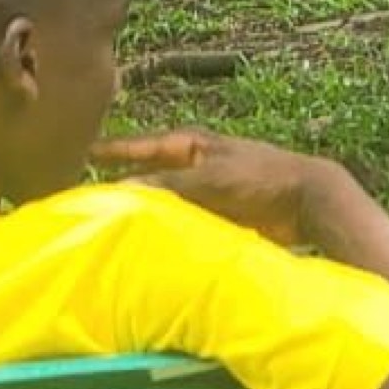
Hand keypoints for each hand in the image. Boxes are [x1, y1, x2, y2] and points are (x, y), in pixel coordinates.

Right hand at [90, 127, 325, 245]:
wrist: (306, 200)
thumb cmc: (259, 176)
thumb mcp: (208, 177)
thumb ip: (166, 185)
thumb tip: (122, 190)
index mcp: (190, 144)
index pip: (141, 146)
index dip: (113, 150)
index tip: (82, 151)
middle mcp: (193, 166)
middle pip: (149, 175)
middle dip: (124, 183)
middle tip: (89, 194)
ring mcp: (205, 192)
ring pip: (165, 202)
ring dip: (146, 211)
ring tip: (111, 224)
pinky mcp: (217, 217)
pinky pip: (183, 222)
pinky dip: (167, 230)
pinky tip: (149, 244)